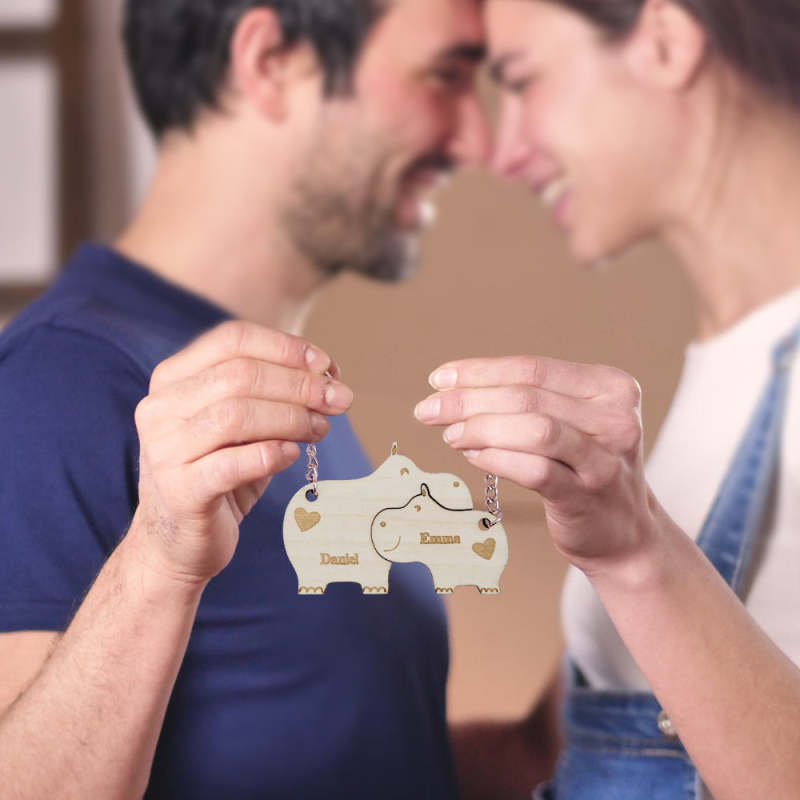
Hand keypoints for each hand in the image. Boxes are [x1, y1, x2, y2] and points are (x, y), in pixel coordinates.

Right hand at [130, 321, 352, 584]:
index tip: (327, 365)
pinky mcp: (180, 492)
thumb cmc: (219, 473)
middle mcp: (160, 408)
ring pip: (237, 415)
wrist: (177, 542)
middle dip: (300, 384)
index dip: (286, 348)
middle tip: (339, 399)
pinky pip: (233, 464)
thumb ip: (273, 395)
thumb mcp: (242, 425)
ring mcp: (164, 450)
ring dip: (292, 418)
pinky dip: (272, 454)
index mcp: (172, 378)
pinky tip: (293, 454)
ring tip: (320, 428)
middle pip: (240, 375)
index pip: (232, 339)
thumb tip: (329, 379)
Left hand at [415, 356, 658, 573]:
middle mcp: (615, 418)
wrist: (624, 533)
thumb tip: (455, 389)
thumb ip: (529, 401)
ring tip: (450, 434)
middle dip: (468, 400)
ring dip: (480, 428)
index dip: (480, 371)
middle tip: (429, 408)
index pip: (533, 368)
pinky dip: (497, 459)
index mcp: (610, 387)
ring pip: (533, 429)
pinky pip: (535, 470)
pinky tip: (472, 456)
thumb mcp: (572, 422)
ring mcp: (604, 459)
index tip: (439, 379)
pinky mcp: (587, 495)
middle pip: (527, 396)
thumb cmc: (585, 468)